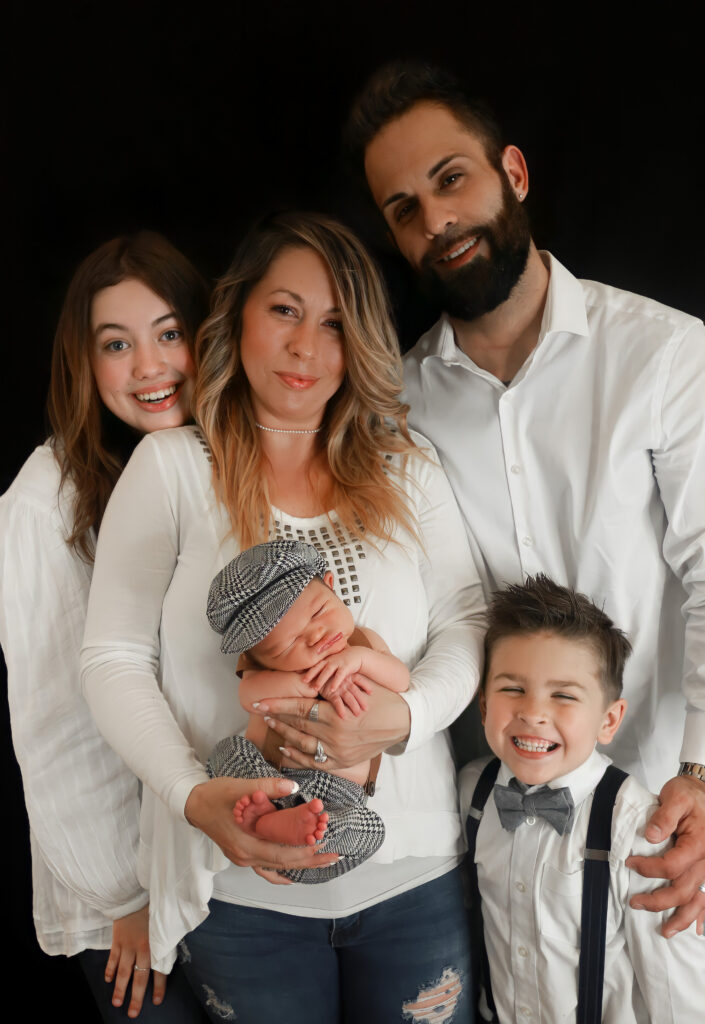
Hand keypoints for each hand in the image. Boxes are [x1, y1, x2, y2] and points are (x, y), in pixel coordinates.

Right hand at [106, 904, 164, 1018]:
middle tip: (133, 1013)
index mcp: (156, 944)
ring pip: (123, 972)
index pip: (158, 970)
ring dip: (119, 989)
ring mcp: (127, 945)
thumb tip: (173, 951)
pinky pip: (113, 959)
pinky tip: (108, 980)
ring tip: (117, 1003)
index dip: (158, 987)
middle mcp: (141, 948)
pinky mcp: (117, 940)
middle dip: (136, 997)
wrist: (136, 893)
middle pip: (139, 977)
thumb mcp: (165, 923)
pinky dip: (110, 970)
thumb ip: (167, 939)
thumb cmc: (154, 907)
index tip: (157, 1001)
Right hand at [184, 776, 338, 880]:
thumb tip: (291, 788)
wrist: (192, 804)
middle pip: (283, 863)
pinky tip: (293, 873)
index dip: (305, 850)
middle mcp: (245, 856)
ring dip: (299, 864)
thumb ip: (266, 788)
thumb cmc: (214, 796)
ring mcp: (244, 858)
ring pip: (276, 867)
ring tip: (322, 861)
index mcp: (246, 844)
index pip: (282, 853)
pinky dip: (281, 870)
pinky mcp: (243, 853)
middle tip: (334, 856)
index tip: (324, 843)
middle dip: (310, 860)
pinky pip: (266, 867)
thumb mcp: (239, 788)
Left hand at [253, 679, 410, 769]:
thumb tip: (310, 672)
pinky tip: (285, 748)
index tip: (258, 702)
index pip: (299, 709)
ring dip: (283, 734)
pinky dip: (297, 757)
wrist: (404, 722)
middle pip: (297, 726)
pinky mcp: (343, 762)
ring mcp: (338, 752)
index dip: (277, 705)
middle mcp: (335, 736)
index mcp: (338, 714)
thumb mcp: (360, 684)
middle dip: (276, 717)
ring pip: (302, 745)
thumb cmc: (383, 698)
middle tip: (260, 709)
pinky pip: (314, 762)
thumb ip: (335, 681)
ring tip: (271, 723)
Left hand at [302, 649, 363, 690]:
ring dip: (321, 679)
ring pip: (328, 670)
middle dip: (311, 674)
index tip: (298, 674)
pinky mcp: (347, 666)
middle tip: (303, 681)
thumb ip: (325, 666)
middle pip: (319, 666)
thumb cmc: (344, 661)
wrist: (359, 655)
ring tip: (315, 688)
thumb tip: (314, 674)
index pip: (315, 664)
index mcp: (327, 659)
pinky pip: (340, 675)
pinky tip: (332, 690)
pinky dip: (335, 682)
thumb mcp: (334, 662)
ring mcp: (339, 662)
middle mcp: (331, 660)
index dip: (307, 669)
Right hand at [320, 676, 371, 717]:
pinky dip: (340, 709)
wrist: (312, 677)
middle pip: (356, 691)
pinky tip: (344, 716)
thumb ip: (346, 680)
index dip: (366, 685)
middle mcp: (344, 681)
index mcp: (347, 675)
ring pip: (348, 697)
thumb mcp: (338, 675)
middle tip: (366, 709)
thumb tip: (355, 688)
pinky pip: (337, 702)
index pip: (359, 679)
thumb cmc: (327, 677)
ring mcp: (337, 687)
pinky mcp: (330, 693)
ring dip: (354, 706)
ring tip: (358, 714)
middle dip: (362, 700)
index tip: (371, 692)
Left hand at [626, 774, 704, 935]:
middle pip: (683, 889)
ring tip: (665, 932)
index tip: (629, 863)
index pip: (672, 866)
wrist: (703, 791)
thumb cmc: (689, 795)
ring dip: (682, 918)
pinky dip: (703, 914)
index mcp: (698, 844)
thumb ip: (664, 817)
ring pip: (698, 900)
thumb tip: (651, 836)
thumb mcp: (675, 797)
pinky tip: (698, 929)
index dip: (649, 869)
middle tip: (635, 902)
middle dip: (658, 901)